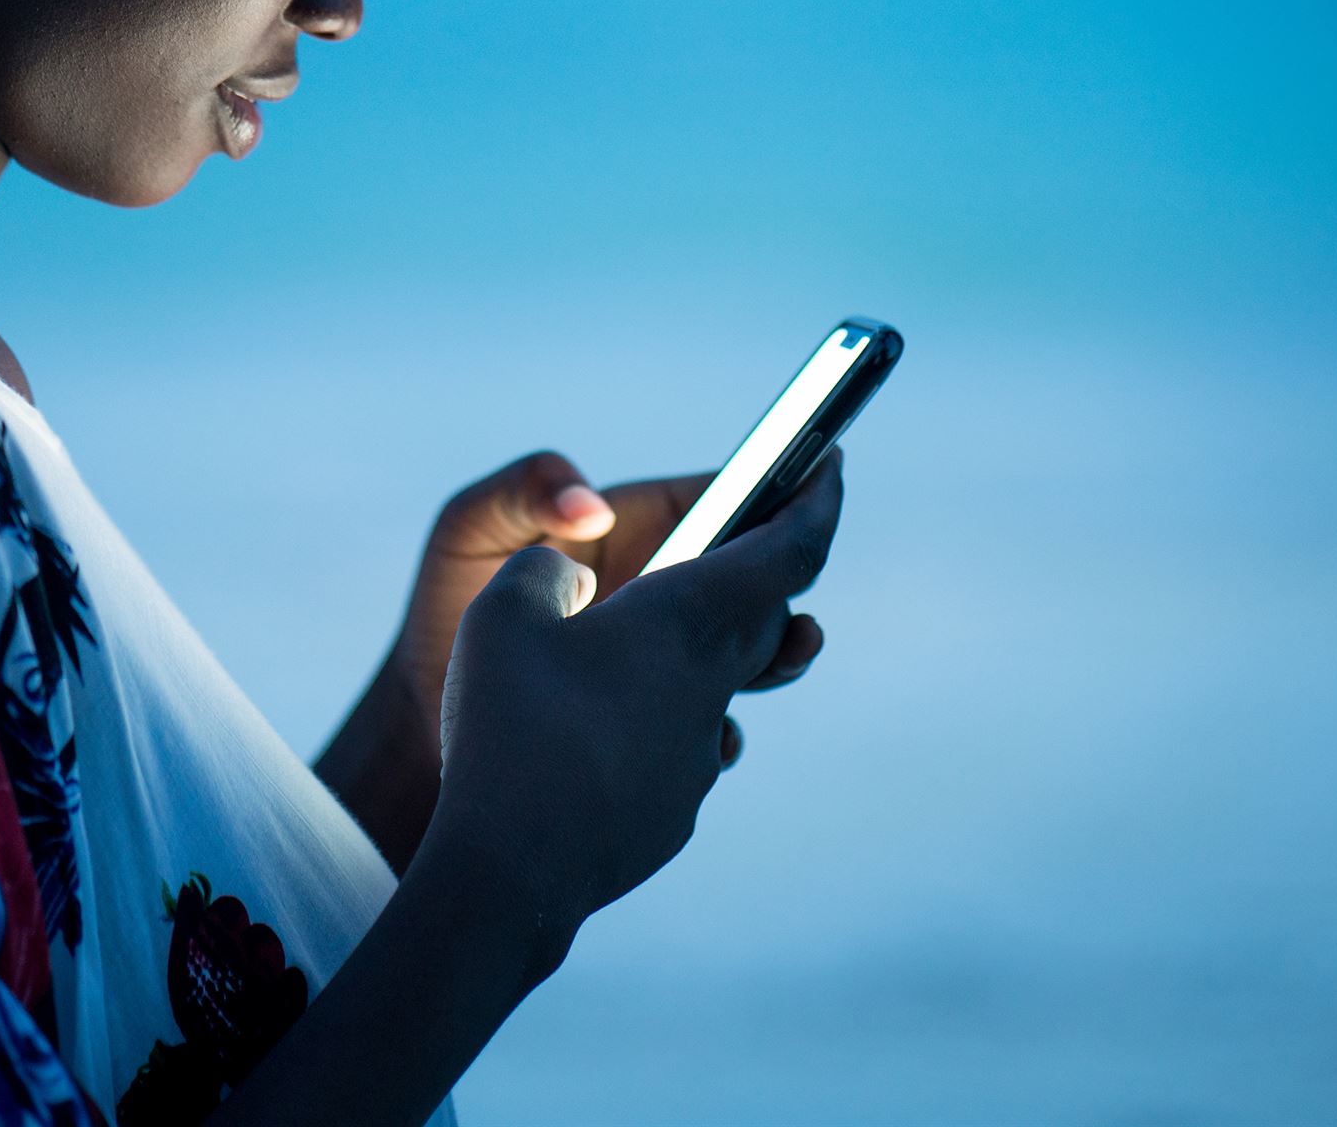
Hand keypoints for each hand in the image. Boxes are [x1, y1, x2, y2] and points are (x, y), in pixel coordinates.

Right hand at [427, 454, 843, 956]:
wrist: (510, 873)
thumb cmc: (510, 727)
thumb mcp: (502, 607)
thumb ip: (544, 566)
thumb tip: (572, 578)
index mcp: (687, 618)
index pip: (789, 550)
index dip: (818, 501)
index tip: (834, 465)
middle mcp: (711, 683)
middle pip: (768, 615)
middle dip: (763, 569)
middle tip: (749, 531)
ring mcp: (697, 755)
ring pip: (723, 683)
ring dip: (706, 649)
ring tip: (648, 634)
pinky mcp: (672, 811)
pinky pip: (680, 741)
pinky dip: (659, 713)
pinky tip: (599, 722)